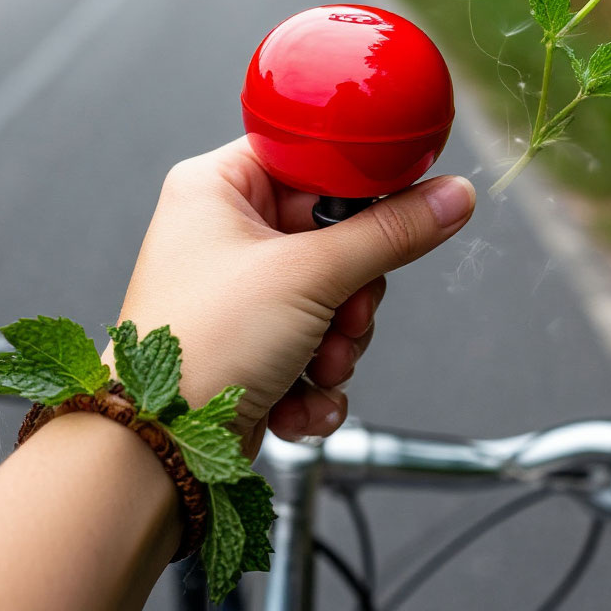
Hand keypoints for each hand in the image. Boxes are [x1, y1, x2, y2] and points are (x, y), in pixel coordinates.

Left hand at [110, 137, 474, 455]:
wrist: (158, 451)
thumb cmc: (202, 344)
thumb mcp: (310, 275)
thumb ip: (390, 233)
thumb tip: (452, 197)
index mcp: (218, 187)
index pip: (309, 158)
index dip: (356, 187)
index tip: (394, 210)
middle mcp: (224, 233)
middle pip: (332, 235)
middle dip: (353, 291)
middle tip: (346, 312)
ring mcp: (239, 291)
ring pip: (333, 295)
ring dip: (342, 341)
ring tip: (319, 365)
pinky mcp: (251, 343)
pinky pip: (314, 342)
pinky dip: (318, 376)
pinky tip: (301, 399)